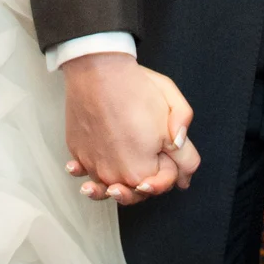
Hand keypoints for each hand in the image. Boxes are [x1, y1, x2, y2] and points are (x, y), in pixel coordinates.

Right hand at [60, 52, 197, 204]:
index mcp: (142, 171)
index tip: (169, 154)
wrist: (97, 70)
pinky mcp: (78, 152)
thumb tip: (184, 173)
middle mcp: (115, 175)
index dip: (172, 170)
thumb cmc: (135, 88)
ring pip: (108, 185)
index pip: (163, 184)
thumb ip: (186, 147)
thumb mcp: (175, 109)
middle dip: (145, 185)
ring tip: (114, 187)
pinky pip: (85, 170)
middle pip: (135, 192)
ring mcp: (93, 165)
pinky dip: (86, 171)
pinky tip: (85, 171)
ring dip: (113, 186)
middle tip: (148, 179)